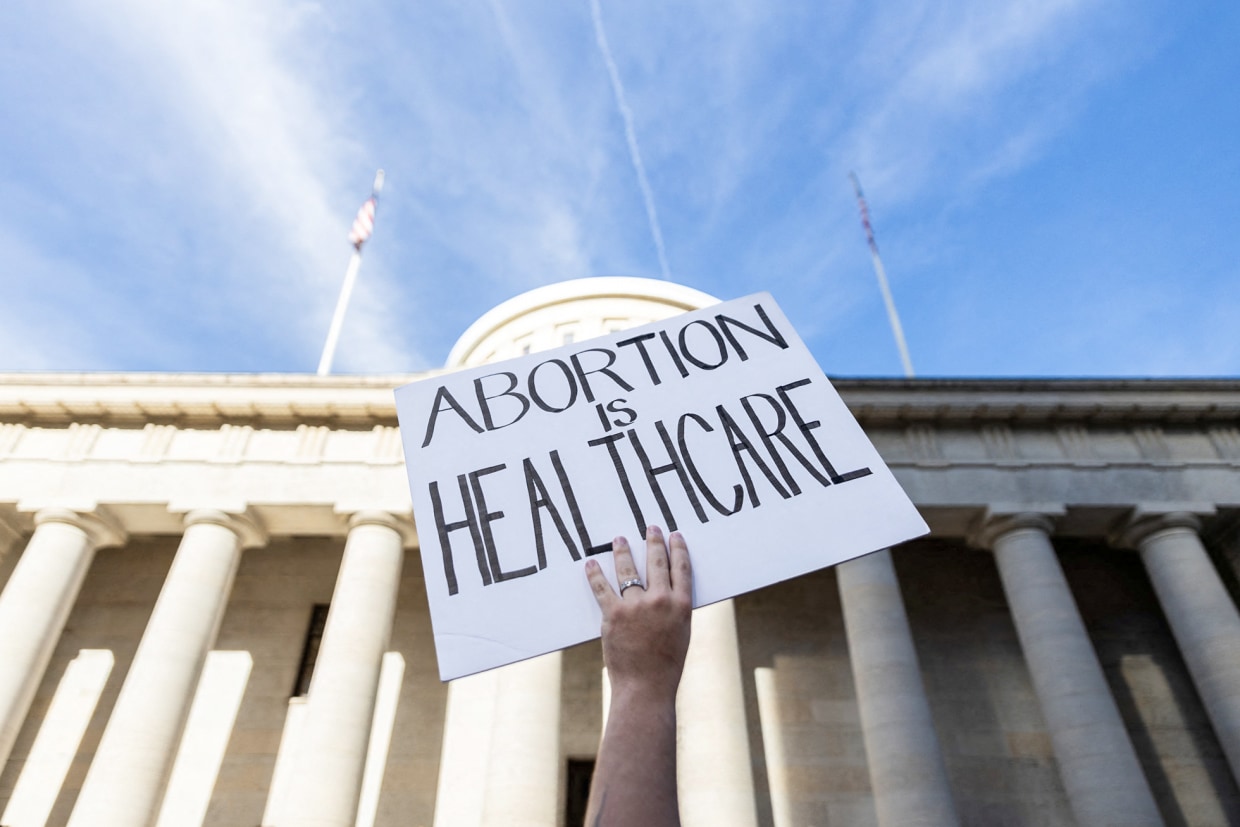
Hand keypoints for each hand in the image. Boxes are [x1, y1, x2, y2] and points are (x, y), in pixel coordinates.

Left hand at [585, 525, 691, 701]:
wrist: (646, 687)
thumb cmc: (666, 666)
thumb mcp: (681, 634)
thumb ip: (674, 611)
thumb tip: (667, 594)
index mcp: (681, 606)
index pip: (681, 568)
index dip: (677, 549)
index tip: (674, 536)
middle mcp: (661, 600)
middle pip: (657, 562)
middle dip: (654, 541)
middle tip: (651, 527)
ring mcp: (636, 606)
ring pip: (628, 570)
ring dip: (623, 552)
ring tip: (619, 540)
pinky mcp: (613, 614)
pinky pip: (602, 588)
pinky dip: (595, 574)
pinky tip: (591, 564)